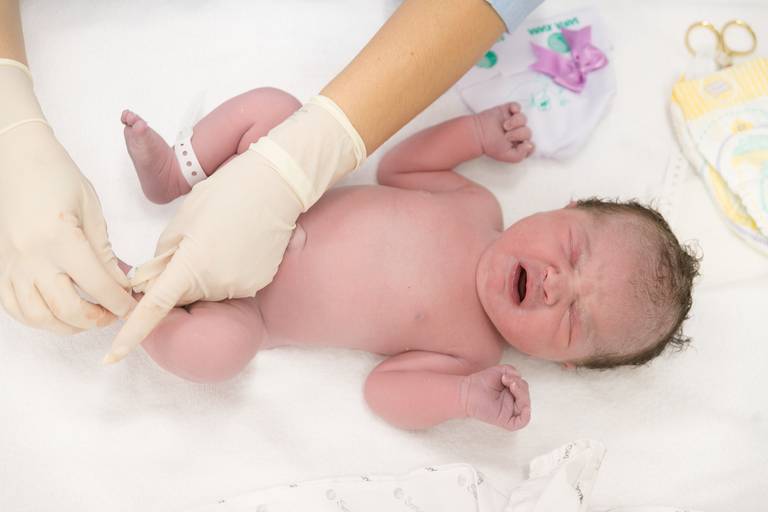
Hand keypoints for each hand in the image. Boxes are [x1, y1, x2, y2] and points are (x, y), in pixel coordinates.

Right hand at [0, 60, 134, 333]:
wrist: (18, 160)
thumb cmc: (59, 179)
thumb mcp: (93, 213)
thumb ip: (105, 254)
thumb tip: (122, 287)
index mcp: (60, 239)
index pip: (98, 286)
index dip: (120, 304)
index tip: (133, 307)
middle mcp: (32, 257)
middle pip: (67, 310)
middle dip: (97, 320)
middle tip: (113, 314)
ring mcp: (11, 265)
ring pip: (38, 317)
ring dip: (67, 325)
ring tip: (88, 316)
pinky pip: (13, 307)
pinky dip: (37, 318)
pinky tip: (57, 312)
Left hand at [104, 149, 302, 362]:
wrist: (274, 186)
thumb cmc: (225, 194)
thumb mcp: (182, 221)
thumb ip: (162, 257)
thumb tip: (150, 282)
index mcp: (191, 266)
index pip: (154, 308)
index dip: (131, 333)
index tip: (112, 357)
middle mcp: (217, 284)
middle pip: (184, 294)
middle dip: (179, 277)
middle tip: (194, 241)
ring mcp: (241, 286)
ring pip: (208, 290)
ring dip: (205, 272)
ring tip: (222, 237)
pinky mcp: (258, 282)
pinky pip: (231, 285)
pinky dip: (228, 270)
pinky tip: (239, 244)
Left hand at [463, 364, 530, 430]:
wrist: (468, 391)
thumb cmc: (481, 382)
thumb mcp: (499, 371)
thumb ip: (511, 370)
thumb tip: (520, 376)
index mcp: (511, 393)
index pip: (524, 389)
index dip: (520, 382)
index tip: (505, 376)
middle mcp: (511, 403)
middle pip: (526, 398)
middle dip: (521, 387)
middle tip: (509, 380)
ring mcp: (509, 412)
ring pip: (525, 408)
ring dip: (523, 395)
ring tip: (512, 385)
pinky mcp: (505, 420)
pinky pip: (521, 422)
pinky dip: (526, 416)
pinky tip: (524, 406)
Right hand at [474, 102, 533, 162]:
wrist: (479, 133)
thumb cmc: (491, 145)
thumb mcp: (507, 156)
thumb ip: (521, 155)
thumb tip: (530, 145)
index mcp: (518, 145)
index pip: (531, 145)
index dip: (528, 144)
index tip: (519, 144)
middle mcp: (517, 133)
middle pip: (528, 131)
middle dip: (518, 134)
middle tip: (506, 136)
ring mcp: (513, 121)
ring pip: (524, 119)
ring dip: (516, 122)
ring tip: (505, 126)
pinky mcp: (508, 110)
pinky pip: (518, 106)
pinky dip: (516, 108)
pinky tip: (511, 112)